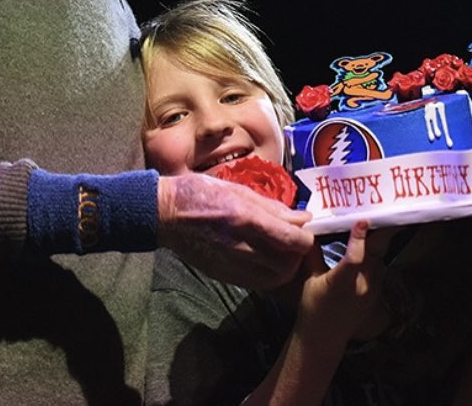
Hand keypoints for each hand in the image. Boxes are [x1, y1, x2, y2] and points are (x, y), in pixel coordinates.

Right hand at [156, 174, 314, 288]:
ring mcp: (232, 264)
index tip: (304, 230)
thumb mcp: (238, 190)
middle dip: (298, 255)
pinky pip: (257, 282)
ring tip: (280, 252)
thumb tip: (301, 217)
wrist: (165, 214)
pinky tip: (263, 260)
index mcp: (247, 219)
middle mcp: (242, 246)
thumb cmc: (201, 193)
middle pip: (289, 265)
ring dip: (285, 267)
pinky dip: (268, 275)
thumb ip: (272, 207)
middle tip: (294, 242)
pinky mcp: (223, 275)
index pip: (293, 240)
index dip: (306, 238)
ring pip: (275, 278)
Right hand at [297, 221, 393, 342]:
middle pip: (376, 254)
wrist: (324, 337)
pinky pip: (381, 269)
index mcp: (341, 282)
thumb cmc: (313, 307)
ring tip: (377, 225)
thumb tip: (310, 231)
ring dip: (379, 243)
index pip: (353, 257)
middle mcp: (361, 286)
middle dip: (380, 233)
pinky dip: (377, 257)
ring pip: (381, 259)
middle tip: (382, 213)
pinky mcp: (377, 294)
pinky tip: (372, 248)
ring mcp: (372, 290)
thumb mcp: (310, 279)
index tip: (362, 221)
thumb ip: (313, 254)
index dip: (359, 239)